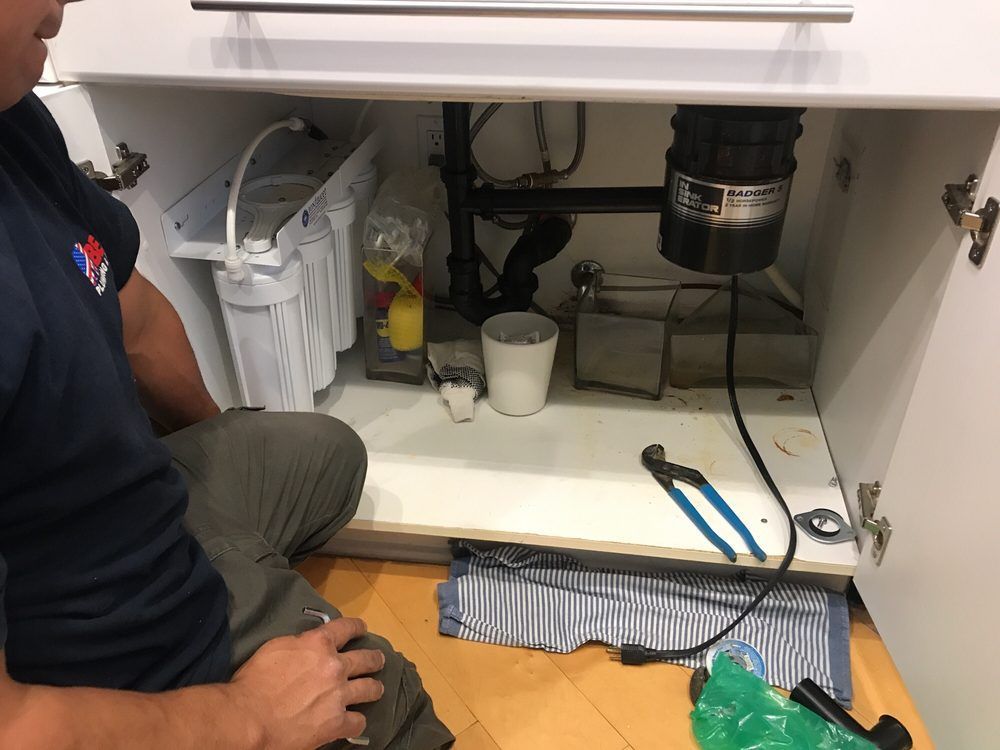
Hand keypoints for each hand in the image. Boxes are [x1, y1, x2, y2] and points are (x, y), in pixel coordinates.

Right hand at [230, 617, 384, 749]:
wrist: (249, 718)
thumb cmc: (254, 681)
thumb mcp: (276, 648)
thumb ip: (300, 643)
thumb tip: (308, 644)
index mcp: (319, 644)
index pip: (346, 628)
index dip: (357, 627)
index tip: (362, 628)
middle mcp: (335, 667)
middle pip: (365, 659)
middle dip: (374, 659)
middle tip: (378, 660)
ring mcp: (339, 696)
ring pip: (369, 688)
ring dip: (374, 688)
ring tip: (376, 689)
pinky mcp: (337, 723)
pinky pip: (358, 722)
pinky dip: (357, 722)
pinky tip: (354, 722)